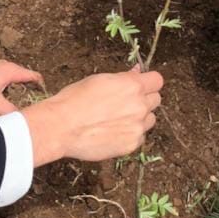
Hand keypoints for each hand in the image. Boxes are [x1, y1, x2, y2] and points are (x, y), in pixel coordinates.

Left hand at [0, 40, 41, 114]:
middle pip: (18, 90)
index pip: (35, 78)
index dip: (40, 91)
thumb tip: (22, 121)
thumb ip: (8, 111)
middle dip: (12, 106)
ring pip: (1, 95)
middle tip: (10, 117)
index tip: (39, 106)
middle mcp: (6, 70)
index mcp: (12, 71)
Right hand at [23, 68, 163, 165]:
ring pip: (150, 120)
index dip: (148, 82)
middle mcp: (139, 105)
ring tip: (118, 120)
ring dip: (140, 118)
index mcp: (132, 85)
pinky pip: (140, 137)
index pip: (157, 80)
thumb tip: (136, 73)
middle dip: (144, 100)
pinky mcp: (131, 144)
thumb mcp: (98, 80)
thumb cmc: (73, 101)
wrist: (60, 127)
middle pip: (156, 100)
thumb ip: (122, 78)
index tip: (141, 86)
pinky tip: (113, 132)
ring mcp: (137, 127)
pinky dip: (130, 135)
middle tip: (125, 103)